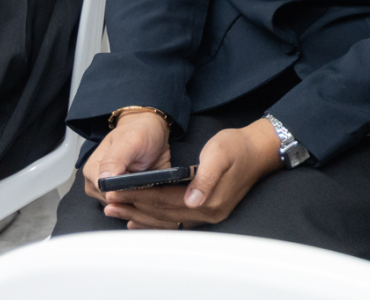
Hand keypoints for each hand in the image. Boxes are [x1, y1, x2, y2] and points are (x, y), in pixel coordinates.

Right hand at [84, 110, 171, 223]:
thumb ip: (115, 159)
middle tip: (152, 183)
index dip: (126, 194)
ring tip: (154, 184)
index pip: (106, 195)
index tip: (142, 186)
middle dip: (136, 197)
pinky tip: (155, 190)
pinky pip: (136, 205)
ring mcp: (114, 191)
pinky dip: (147, 200)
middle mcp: (100, 185)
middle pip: (117, 204)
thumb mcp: (130, 141)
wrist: (152, 129)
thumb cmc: (139, 131)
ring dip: (142, 200)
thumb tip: (102, 180)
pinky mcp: (128, 193)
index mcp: (94, 172)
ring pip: (127, 207)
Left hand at [112, 118, 281, 228]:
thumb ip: (205, 176)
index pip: (165, 200)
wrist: (260, 151)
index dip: (139, 196)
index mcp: (209, 200)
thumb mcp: (220, 153)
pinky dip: (153, 222)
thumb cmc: (238, 146)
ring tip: (117, 211)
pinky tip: (139, 221)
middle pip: (162, 214)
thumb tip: (192, 200)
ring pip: (165, 220)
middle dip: (134, 208)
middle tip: (109, 203)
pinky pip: (174, 221)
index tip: (117, 191)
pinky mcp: (206, 213)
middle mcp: (207, 214)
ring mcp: (207, 216)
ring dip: (139, 217)